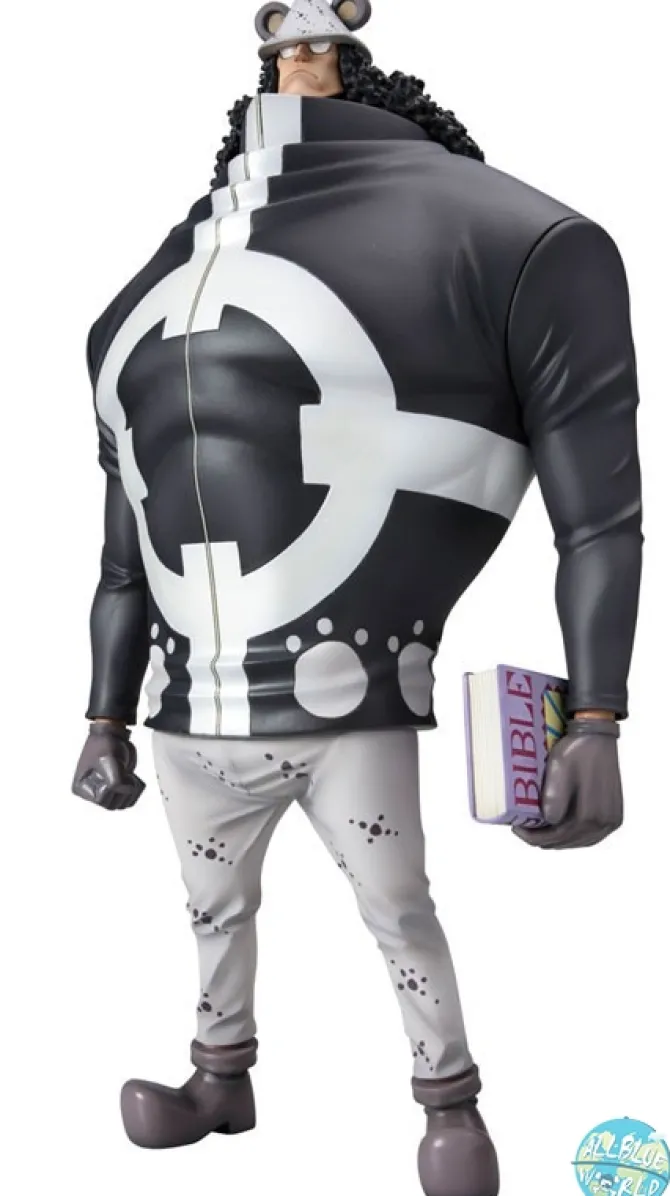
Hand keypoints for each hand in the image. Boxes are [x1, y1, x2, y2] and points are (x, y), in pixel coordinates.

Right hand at [72, 721, 144, 810]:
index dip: (113, 786)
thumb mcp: (107, 760)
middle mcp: (91, 793)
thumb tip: (127, 791)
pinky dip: (135, 791)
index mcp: (82, 788)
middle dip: (122, 788)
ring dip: (130, 790)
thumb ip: (115, 780)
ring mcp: (105, 791)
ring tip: (128, 774)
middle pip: (112, 805)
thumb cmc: (104, 743)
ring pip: (122, 805)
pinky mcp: (116, 789)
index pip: (101, 800)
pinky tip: (132, 778)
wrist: (113, 734)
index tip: (114, 770)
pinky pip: (129, 801)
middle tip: (123, 771)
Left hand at [513, 717, 622, 849]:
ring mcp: (611, 820)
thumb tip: (548, 821)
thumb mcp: (559, 769)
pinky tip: (562, 830)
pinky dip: (575, 836)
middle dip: (544, 839)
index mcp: (590, 814)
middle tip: (525, 830)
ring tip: (540, 831)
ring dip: (559, 839)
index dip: (533, 837)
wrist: (597, 737)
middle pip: (568, 842)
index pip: (556, 837)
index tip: (517, 829)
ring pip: (580, 841)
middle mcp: (604, 822)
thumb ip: (554, 798)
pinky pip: (591, 835)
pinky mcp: (614, 815)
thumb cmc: (577, 750)